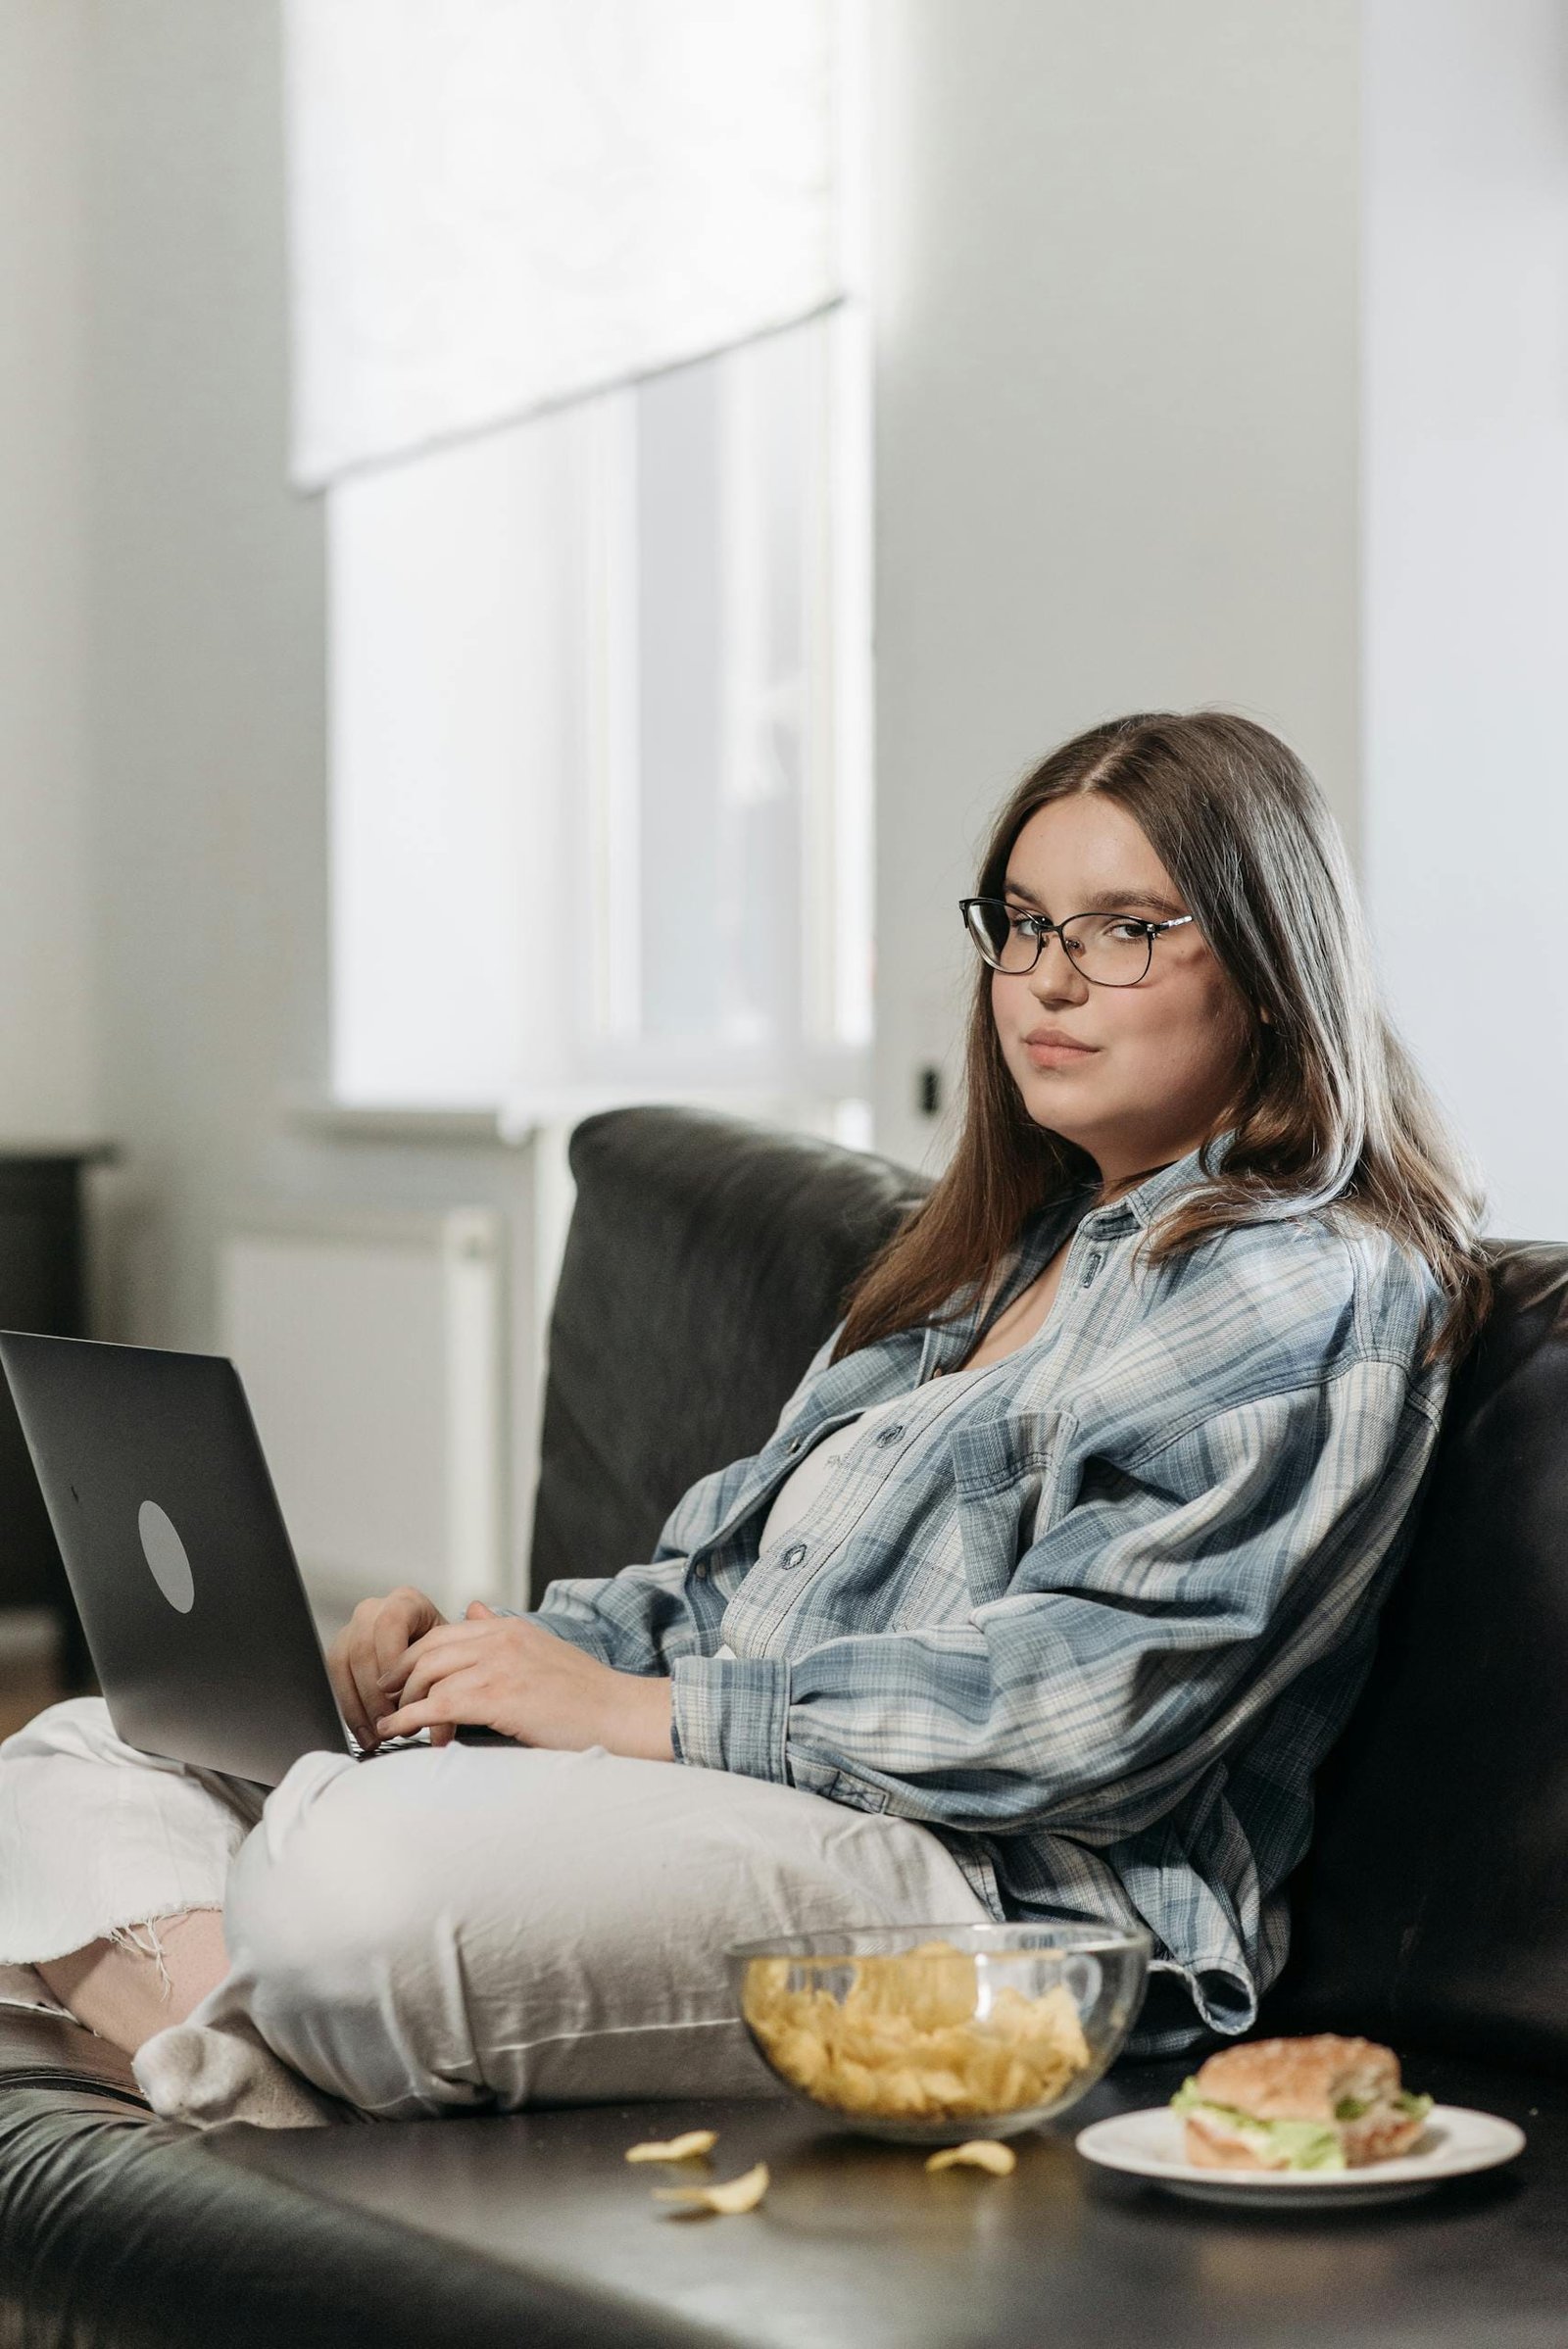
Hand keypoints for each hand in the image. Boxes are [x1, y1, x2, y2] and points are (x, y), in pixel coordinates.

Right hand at [327, 1585, 447, 1750]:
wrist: (435, 1652)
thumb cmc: (448, 1652)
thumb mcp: (455, 1654)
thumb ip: (451, 1672)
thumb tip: (438, 1707)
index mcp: (406, 1602)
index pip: (389, 1625)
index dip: (391, 1662)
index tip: (400, 1696)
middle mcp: (375, 1611)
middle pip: (362, 1648)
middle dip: (375, 1692)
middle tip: (390, 1722)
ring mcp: (354, 1629)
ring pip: (343, 1664)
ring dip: (359, 1705)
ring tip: (378, 1735)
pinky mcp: (341, 1651)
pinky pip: (336, 1679)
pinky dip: (351, 1710)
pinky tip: (365, 1733)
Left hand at [374, 1602, 673, 1761]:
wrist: (622, 1714)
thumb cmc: (587, 1694)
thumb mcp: (543, 1650)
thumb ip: (504, 1632)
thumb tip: (472, 1610)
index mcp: (510, 1628)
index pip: (443, 1633)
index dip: (413, 1657)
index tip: (399, 1680)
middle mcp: (501, 1639)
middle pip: (427, 1651)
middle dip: (400, 1677)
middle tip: (386, 1702)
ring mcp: (499, 1665)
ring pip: (428, 1676)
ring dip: (404, 1704)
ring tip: (393, 1726)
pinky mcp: (499, 1697)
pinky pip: (439, 1705)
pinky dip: (411, 1720)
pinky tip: (399, 1734)